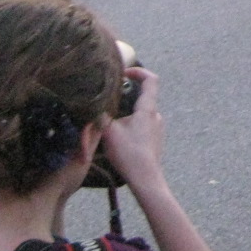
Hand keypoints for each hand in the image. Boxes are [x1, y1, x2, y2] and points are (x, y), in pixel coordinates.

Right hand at [100, 67, 164, 190]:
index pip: (151, 80)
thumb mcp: (109, 132)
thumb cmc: (129, 154)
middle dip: (125, 98)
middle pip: (142, 97)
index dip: (138, 71)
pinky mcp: (155, 140)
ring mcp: (157, 129)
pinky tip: (118, 139)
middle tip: (108, 103)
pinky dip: (129, 126)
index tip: (124, 73)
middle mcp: (156, 116)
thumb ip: (101, 115)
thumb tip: (94, 105)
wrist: (145, 179)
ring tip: (110, 125)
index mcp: (148, 109)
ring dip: (126, 115)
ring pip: (140, 114)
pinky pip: (141, 126)